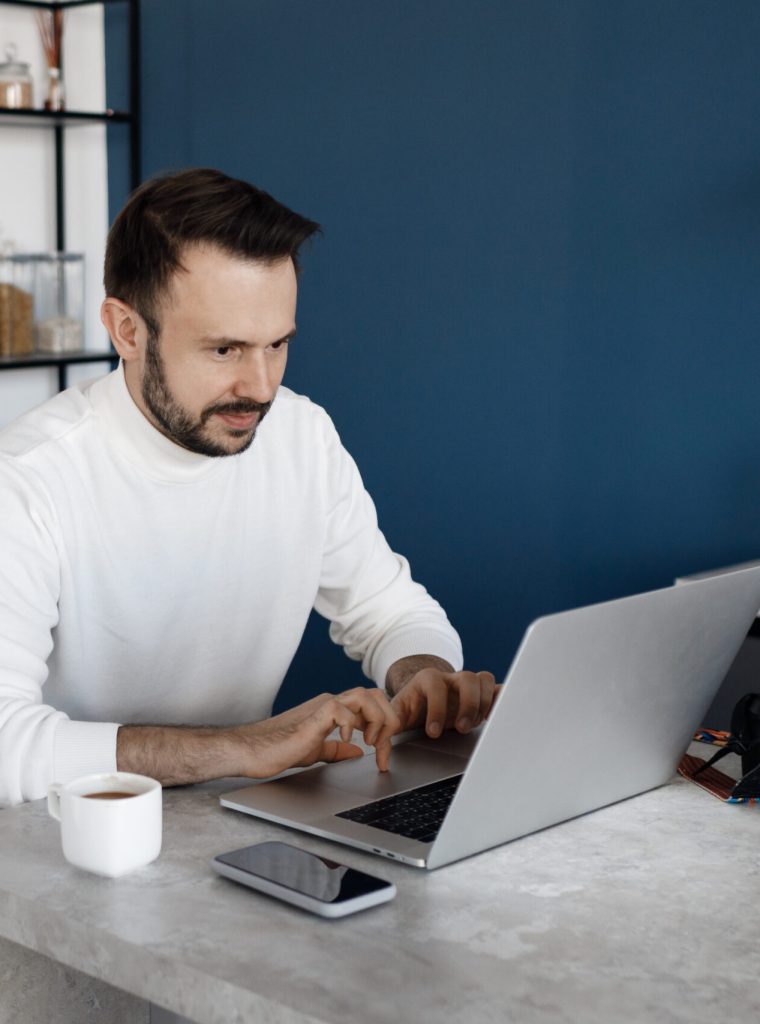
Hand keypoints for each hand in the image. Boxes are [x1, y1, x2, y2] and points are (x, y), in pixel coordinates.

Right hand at [230, 687, 401, 775]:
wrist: (252, 751)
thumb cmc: (278, 749)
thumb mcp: (316, 750)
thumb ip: (337, 748)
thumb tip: (357, 752)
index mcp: (333, 709)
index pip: (371, 704)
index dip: (384, 725)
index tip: (382, 752)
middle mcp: (331, 702)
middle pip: (374, 693)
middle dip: (388, 718)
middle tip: (383, 747)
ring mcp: (322, 706)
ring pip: (364, 695)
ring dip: (376, 719)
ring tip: (371, 743)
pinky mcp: (313, 716)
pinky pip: (342, 709)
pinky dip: (352, 725)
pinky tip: (348, 741)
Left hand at [389, 661, 498, 737]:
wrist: (426, 696)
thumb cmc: (413, 706)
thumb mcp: (398, 713)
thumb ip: (389, 724)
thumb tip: (379, 739)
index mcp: (428, 679)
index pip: (436, 686)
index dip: (436, 708)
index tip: (434, 733)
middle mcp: (451, 677)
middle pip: (467, 678)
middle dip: (468, 705)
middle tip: (462, 729)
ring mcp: (468, 683)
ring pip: (484, 679)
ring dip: (484, 703)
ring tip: (478, 724)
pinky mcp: (482, 691)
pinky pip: (498, 688)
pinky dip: (502, 699)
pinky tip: (499, 717)